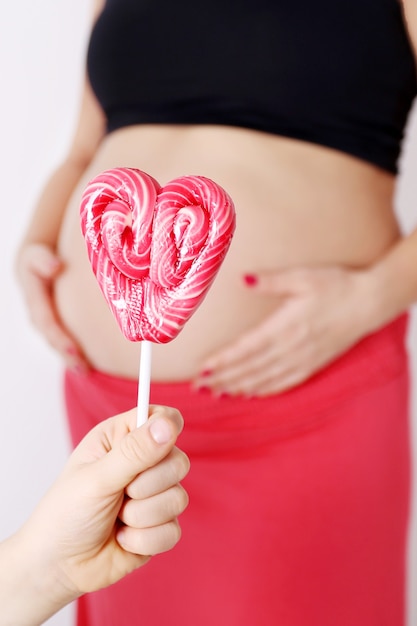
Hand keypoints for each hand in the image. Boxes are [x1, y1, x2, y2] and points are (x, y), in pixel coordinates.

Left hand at [13, 406, 188, 616]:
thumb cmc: (66, 514)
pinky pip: (173, 530)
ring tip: (117, 519)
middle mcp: (141, 463)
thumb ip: (134, 452)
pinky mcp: (159, 526)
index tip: (162, 441)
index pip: (162, 418)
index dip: (167, 427)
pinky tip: (123, 539)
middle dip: (148, 485)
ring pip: (178, 498)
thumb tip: (168, 425)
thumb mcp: (96, 478)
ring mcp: (153, 496)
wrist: (58, 566)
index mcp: (121, 438)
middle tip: (121, 491)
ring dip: (142, 516)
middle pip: (178, 461)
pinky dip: (145, 540)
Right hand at [15, 242, 88, 370]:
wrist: (34, 261)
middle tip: (83, 367)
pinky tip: (88, 364)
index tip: (75, 351)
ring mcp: (45, 321)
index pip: (46, 322)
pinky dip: (73, 353)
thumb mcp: (36, 255)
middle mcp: (37, 314)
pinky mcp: (55, 324)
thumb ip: (42, 261)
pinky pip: (63, 341)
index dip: (60, 337)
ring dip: (70, 358)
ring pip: (56, 343)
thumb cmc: (39, 257)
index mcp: (34, 298)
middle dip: (66, 354)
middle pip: (52, 338)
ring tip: (86, 370)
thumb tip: (55, 266)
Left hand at [195, 266, 374, 396]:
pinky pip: (283, 384)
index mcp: (286, 327)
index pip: (246, 349)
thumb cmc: (336, 286)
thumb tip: (243, 279)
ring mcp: (302, 360)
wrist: (369, 303)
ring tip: (216, 392)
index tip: (201, 369)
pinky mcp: (312, 366)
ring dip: (238, 387)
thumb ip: (271, 281)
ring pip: (263, 380)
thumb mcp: (303, 277)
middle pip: (249, 369)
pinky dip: (263, 391)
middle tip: (198, 386)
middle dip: (222, 378)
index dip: (222, 361)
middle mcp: (292, 349)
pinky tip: (249, 394)